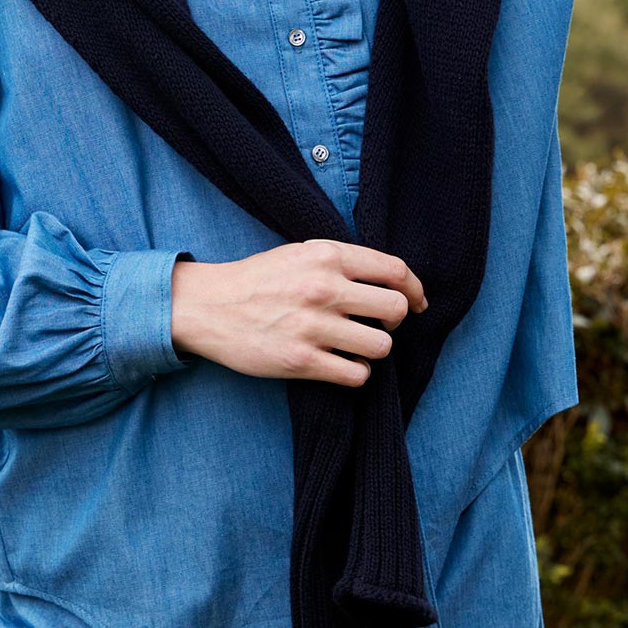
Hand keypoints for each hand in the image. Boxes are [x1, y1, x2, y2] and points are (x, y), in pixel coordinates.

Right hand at [170, 238, 428, 387]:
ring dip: (374, 350)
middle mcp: (324, 288)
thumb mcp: (301, 253)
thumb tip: (392, 281)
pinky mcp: (301, 361)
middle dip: (396, 321)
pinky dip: (355, 373)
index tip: (418, 302)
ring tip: (356, 346)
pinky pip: (356, 375)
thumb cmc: (259, 279)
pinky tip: (341, 364)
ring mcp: (313, 326)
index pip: (394, 271)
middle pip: (396, 309)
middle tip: (380, 325)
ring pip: (381, 347)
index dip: (416, 289)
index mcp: (327, 256)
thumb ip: (342, 261)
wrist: (209, 306)